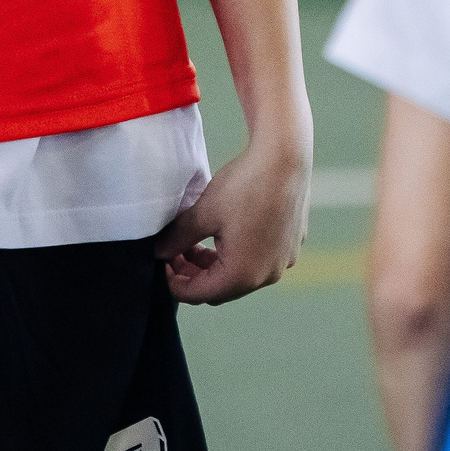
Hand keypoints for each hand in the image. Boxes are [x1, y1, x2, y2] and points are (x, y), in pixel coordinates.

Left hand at [154, 140, 309, 303]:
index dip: (175, 283)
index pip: (199, 293)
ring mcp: (283, 262)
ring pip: (239, 275)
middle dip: (193, 273)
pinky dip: (236, 254)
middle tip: (174, 251)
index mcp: (243, 274)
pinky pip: (258, 261)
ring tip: (194, 241)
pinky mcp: (291, 247)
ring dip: (214, 264)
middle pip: (221, 288)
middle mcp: (268, 276)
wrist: (285, 156)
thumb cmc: (243, 185)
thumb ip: (177, 239)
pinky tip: (223, 231)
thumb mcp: (202, 213)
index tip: (162, 263)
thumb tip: (159, 253)